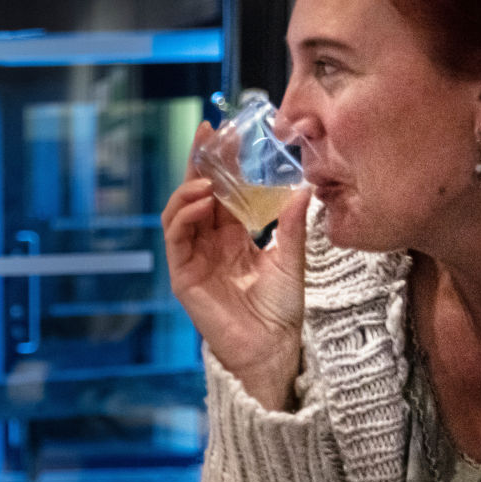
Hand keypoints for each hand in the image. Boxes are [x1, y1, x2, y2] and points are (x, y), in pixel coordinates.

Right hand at [161, 121, 307, 410]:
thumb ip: (292, 225)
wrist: (273, 349)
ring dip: (190, 188)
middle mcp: (209, 243)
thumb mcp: (292, 259)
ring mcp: (192, 259)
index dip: (222, 163)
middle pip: (197, 194)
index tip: (227, 132)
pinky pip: (176, 238)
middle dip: (200, 164)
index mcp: (233, 237)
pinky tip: (201, 201)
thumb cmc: (281, 311)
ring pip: (179, 212)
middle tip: (209, 135)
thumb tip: (303, 188)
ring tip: (208, 174)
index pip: (222, 192)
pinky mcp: (183, 276)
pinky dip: (185, 215)